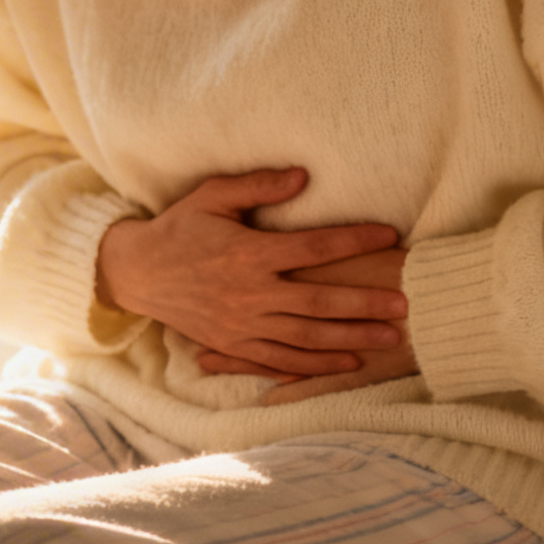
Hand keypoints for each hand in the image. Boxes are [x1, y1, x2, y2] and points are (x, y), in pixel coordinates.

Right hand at [95, 167, 408, 380]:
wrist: (137, 273)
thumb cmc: (179, 227)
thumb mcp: (212, 196)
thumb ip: (258, 185)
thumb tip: (303, 176)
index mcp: (248, 253)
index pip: (312, 248)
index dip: (353, 240)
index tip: (389, 236)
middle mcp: (249, 294)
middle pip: (318, 302)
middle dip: (365, 304)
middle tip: (405, 304)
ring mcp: (242, 325)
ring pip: (306, 338)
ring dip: (351, 338)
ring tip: (390, 337)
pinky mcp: (234, 345)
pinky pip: (281, 361)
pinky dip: (316, 366)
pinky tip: (349, 363)